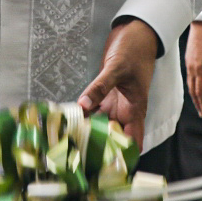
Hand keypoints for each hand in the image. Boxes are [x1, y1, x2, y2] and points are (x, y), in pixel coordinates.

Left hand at [77, 18, 158, 147]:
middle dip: (99, 149)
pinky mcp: (103, 96)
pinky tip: (66, 122)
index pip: (132, 142)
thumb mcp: (117, 68)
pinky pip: (91, 111)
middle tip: (77, 157)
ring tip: (68, 143)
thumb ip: (100, 87)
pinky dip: (81, 117)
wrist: (134, 34)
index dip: (122, 156)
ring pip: (100, 126)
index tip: (105, 166)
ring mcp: (113, 104)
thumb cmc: (134, 50)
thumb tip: (83, 106)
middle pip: (113, 138)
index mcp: (135, 110)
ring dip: (87, 133)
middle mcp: (124, 111)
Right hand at [186, 19, 201, 118]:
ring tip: (200, 104)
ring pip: (190, 85)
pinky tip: (197, 88)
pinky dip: (193, 86)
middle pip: (193, 91)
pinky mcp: (189, 60)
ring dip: (195, 96)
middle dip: (198, 103)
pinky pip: (189, 77)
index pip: (201, 91)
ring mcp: (189, 64)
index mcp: (200, 69)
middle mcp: (192, 69)